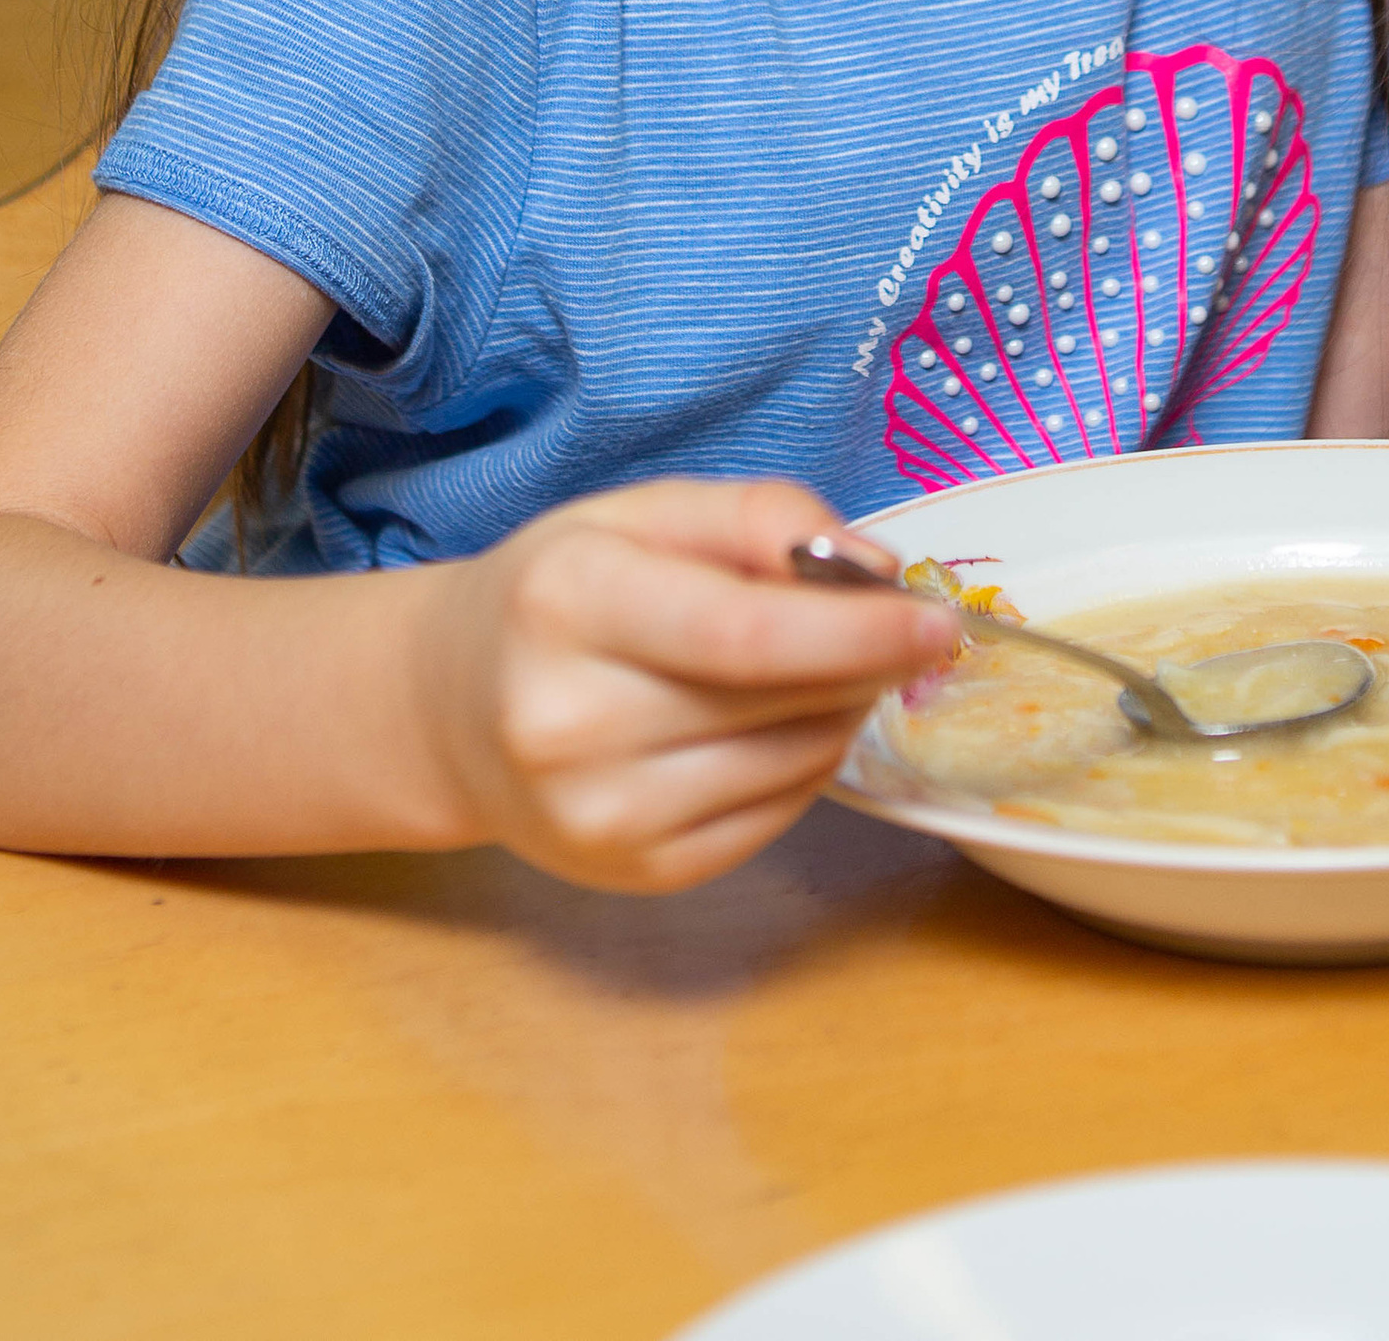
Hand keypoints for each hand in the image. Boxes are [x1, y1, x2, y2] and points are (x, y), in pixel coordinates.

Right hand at [412, 474, 945, 893]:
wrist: (451, 709)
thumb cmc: (560, 593)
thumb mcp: (639, 514)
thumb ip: (756, 517)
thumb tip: (871, 566)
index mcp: (568, 602)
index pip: (743, 634)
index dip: (856, 630)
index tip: (936, 618)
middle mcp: (570, 720)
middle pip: (777, 701)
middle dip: (867, 662)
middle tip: (903, 629)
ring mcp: (597, 813)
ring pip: (789, 766)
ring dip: (841, 712)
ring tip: (824, 670)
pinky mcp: (632, 873)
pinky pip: (772, 818)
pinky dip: (804, 766)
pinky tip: (776, 726)